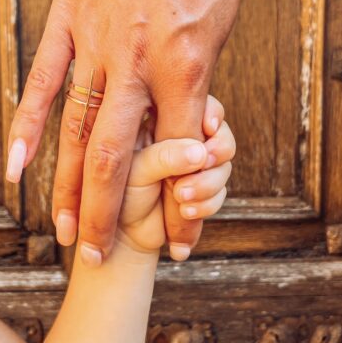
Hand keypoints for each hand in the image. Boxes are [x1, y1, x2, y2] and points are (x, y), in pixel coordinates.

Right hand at [6, 0, 244, 265]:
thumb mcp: (218, 28)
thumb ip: (193, 84)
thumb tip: (181, 131)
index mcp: (186, 63)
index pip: (181, 157)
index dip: (183, 210)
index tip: (184, 247)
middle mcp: (137, 60)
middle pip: (116, 156)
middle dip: (109, 216)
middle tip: (99, 259)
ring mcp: (96, 41)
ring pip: (75, 129)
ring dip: (66, 187)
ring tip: (61, 232)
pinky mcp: (67, 21)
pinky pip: (42, 81)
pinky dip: (28, 126)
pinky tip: (17, 169)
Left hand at [115, 96, 234, 259]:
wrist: (120, 238)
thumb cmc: (118, 197)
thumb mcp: (136, 170)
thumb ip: (164, 156)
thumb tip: (200, 152)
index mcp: (159, 121)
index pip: (194, 104)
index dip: (209, 113)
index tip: (207, 126)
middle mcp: (179, 139)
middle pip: (219, 132)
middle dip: (217, 150)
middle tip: (203, 163)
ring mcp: (192, 165)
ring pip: (223, 164)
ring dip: (209, 183)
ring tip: (181, 200)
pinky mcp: (200, 189)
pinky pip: (221, 190)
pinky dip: (209, 203)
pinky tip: (186, 213)